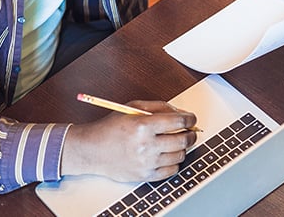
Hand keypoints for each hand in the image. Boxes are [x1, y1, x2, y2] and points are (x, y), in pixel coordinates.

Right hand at [61, 101, 196, 181]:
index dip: (190, 118)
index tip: (191, 119)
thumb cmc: (111, 128)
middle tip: (188, 131)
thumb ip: (160, 107)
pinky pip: (171, 171)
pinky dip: (174, 163)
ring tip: (174, 143)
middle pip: (183, 140)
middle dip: (190, 133)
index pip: (179, 121)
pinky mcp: (145, 176)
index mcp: (143, 126)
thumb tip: (182, 113)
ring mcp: (146, 163)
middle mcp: (146, 145)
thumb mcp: (133, 108)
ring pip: (180, 156)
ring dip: (182, 148)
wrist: (92, 150)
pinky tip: (167, 156)